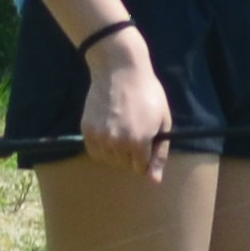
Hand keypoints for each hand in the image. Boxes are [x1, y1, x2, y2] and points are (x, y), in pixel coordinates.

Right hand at [82, 31, 173, 178]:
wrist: (120, 70)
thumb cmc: (147, 93)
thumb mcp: (163, 121)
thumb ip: (159, 152)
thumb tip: (154, 180)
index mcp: (138, 142)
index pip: (140, 168)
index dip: (146, 158)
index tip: (146, 144)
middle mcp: (117, 143)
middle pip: (124, 165)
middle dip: (132, 155)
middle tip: (134, 132)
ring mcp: (99, 136)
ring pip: (108, 160)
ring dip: (116, 152)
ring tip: (122, 130)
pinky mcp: (86, 129)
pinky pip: (94, 151)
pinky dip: (101, 146)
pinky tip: (109, 131)